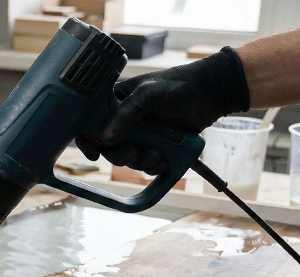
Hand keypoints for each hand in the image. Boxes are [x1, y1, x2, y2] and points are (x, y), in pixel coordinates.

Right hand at [76, 47, 249, 174]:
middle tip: (137, 152)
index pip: (91, 125)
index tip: (95, 154)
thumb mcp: (149, 95)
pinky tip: (165, 160)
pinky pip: (146, 165)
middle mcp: (124, 121)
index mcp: (115, 104)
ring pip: (128, 159)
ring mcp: (140, 135)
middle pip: (109, 149)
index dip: (88, 142)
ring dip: (140, 162)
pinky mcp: (155, 146)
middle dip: (122, 155)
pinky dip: (153, 167)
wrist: (210, 94)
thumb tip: (106, 139)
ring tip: (158, 155)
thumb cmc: (178, 86)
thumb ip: (127, 113)